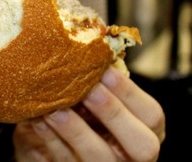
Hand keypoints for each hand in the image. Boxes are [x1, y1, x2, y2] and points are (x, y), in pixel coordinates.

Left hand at [13, 67, 164, 161]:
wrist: (51, 144)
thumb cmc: (80, 113)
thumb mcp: (96, 97)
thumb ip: (101, 81)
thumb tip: (90, 41)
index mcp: (145, 131)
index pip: (152, 116)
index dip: (130, 93)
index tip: (106, 70)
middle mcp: (131, 156)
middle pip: (142, 145)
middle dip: (113, 113)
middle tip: (88, 90)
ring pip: (98, 156)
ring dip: (75, 128)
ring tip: (55, 106)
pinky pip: (63, 161)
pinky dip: (50, 139)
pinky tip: (38, 119)